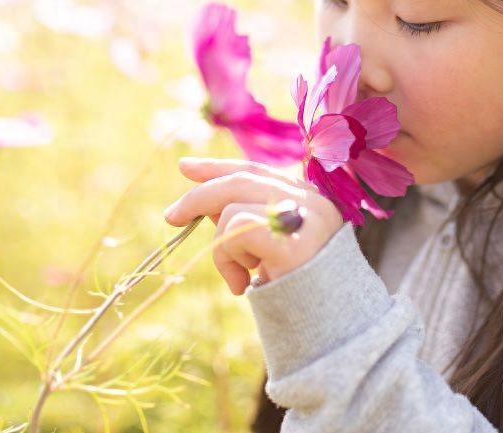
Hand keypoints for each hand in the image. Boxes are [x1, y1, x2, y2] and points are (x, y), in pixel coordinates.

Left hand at [163, 157, 344, 294]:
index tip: (186, 167)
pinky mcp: (292, 242)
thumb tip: (203, 202)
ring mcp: (306, 218)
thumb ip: (245, 220)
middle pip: (241, 180)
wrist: (331, 334)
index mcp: (310, 199)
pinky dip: (228, 259)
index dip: (218, 167)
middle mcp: (312, 201)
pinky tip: (242, 286)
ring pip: (232, 209)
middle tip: (171, 217)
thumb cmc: (298, 295)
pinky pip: (236, 230)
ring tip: (238, 279)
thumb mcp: (268, 250)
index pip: (257, 171)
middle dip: (200, 195)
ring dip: (221, 249)